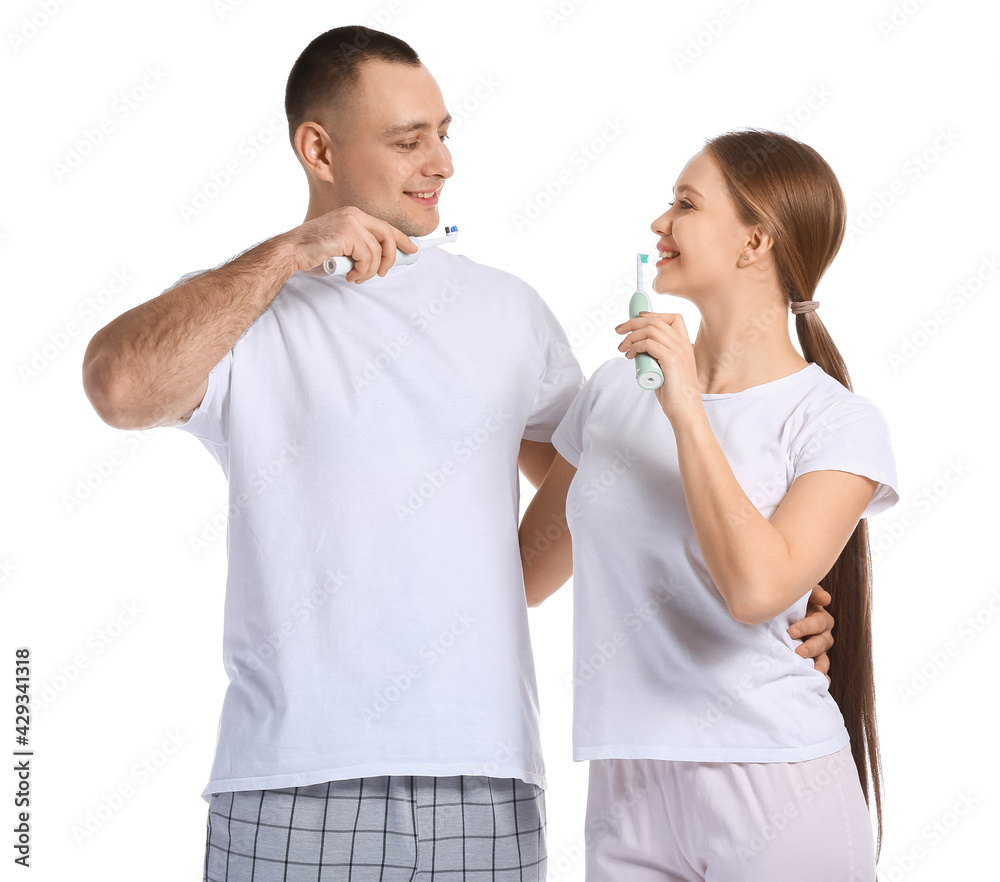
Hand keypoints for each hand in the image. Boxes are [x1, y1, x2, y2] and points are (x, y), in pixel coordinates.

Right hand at [283, 206, 418, 282]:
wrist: (291, 251)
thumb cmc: (313, 252)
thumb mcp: (343, 248)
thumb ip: (360, 248)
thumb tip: (382, 261)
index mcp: (353, 215)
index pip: (384, 226)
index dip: (402, 238)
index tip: (413, 249)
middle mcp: (354, 215)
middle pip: (388, 235)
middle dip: (392, 257)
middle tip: (384, 273)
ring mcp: (352, 222)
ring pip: (377, 252)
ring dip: (370, 271)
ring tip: (357, 276)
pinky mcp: (348, 233)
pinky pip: (368, 258)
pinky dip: (362, 271)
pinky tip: (351, 274)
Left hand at [615, 311, 701, 423]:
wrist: (685, 410)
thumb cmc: (674, 393)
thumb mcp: (665, 368)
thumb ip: (656, 356)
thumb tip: (637, 348)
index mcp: (685, 345)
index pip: (672, 318)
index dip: (652, 315)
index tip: (636, 320)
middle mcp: (683, 344)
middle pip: (656, 320)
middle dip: (633, 322)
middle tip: (619, 331)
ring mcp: (678, 351)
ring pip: (650, 329)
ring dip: (631, 336)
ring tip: (622, 348)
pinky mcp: (671, 360)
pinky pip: (648, 343)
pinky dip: (635, 346)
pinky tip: (630, 356)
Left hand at [788, 584, 833, 682]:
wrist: (772, 616)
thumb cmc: (786, 603)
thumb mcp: (796, 595)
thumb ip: (811, 592)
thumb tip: (826, 599)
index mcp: (818, 616)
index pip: (820, 622)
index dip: (807, 627)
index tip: (791, 631)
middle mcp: (820, 633)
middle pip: (823, 641)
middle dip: (811, 647)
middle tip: (798, 651)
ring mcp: (817, 648)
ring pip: (823, 657)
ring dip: (819, 664)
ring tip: (812, 671)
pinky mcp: (812, 660)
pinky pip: (820, 669)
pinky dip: (821, 676)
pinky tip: (818, 681)